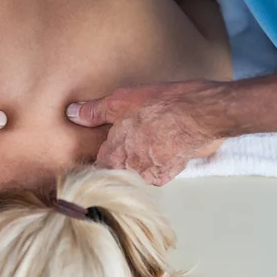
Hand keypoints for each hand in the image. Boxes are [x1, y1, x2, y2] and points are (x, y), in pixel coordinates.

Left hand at [67, 80, 226, 185]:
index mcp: (115, 154)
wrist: (202, 114)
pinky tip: (165, 144)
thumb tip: (73, 114)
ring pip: (137, 169)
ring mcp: (151, 175)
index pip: (99, 162)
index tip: (111, 142)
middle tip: (135, 135)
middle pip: (118, 167)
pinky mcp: (170, 175)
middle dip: (124, 154)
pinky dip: (159, 160)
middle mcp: (131, 170)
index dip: (105, 151)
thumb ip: (95, 111)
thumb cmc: (163, 105)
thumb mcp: (123, 100)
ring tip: (151, 136)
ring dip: (141, 157)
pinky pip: (157, 171)